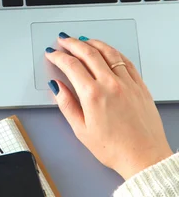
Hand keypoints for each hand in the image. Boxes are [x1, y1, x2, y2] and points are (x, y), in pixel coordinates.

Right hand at [45, 34, 172, 179]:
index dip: (58, 56)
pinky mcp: (139, 85)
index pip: (71, 65)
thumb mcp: (81, 130)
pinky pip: (125, 60)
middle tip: (63, 40)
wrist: (144, 157)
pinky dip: (113, 51)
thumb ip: (66, 104)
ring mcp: (127, 82)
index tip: (52, 54)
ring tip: (83, 40)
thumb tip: (57, 87)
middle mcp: (111, 84)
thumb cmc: (115, 148)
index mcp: (93, 95)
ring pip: (108, 52)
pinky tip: (107, 50)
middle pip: (88, 53)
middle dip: (72, 43)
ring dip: (93, 42)